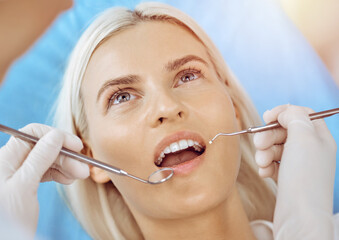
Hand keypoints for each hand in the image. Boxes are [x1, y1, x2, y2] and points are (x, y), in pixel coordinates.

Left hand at [0, 123, 88, 237]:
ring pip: (46, 160)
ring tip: (79, 176)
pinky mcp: (24, 186)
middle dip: (66, 156)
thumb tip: (56, 135)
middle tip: (83, 170)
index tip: (78, 147)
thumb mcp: (23, 186)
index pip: (33, 134)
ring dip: (66, 165)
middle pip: (43, 148)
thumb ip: (39, 158)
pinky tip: (68, 180)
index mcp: (6, 157)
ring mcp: (18, 174)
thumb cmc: (6, 219)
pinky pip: (44, 172)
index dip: (57, 136)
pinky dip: (59, 174)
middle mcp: (11, 163)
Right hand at [254, 105, 335, 238]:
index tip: (267, 117)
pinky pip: (272, 163)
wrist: (299, 216)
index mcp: (320, 138)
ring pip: (275, 147)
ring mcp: (298, 164)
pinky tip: (264, 173)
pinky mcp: (286, 177)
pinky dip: (266, 165)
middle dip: (268, 135)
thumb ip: (294, 117)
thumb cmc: (304, 176)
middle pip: (284, 130)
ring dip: (264, 152)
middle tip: (259, 144)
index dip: (283, 112)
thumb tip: (284, 112)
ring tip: (262, 163)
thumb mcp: (303, 138)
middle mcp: (310, 149)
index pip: (302, 114)